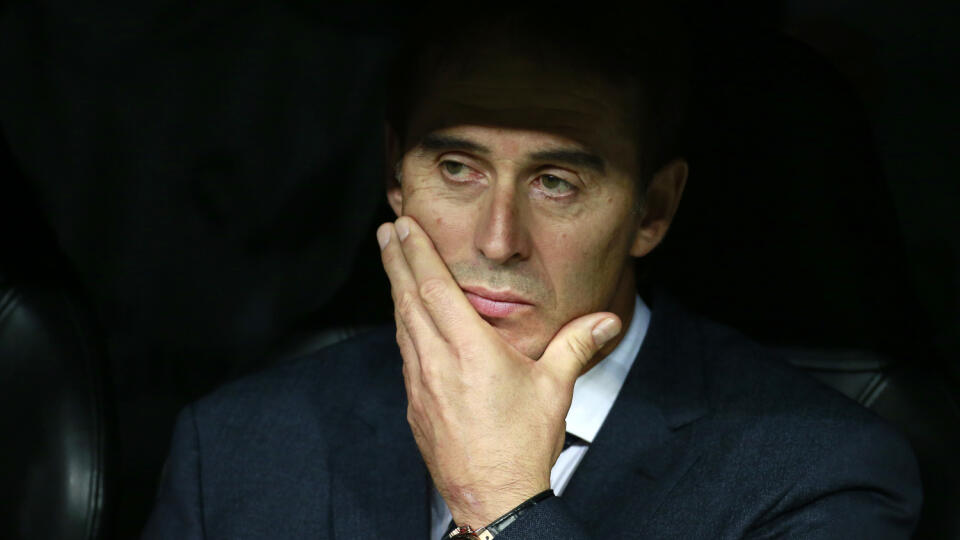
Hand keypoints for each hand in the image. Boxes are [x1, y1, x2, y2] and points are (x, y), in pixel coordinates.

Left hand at [377, 216, 621, 526]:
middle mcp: (437, 363)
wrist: (494, 498)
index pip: (435, 288)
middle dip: (396, 261)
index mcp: (470, 350)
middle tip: (386, 231)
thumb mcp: (555, 388)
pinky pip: (405, 355)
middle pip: (408, 300)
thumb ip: (576, 345)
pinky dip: (403, 327)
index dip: (417, 253)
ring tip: (392, 266)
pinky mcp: (416, 406)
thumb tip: (606, 321)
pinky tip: (406, 322)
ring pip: (402, 326)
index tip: (403, 226)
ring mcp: (420, 385)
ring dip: (396, 291)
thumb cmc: (523, 445)